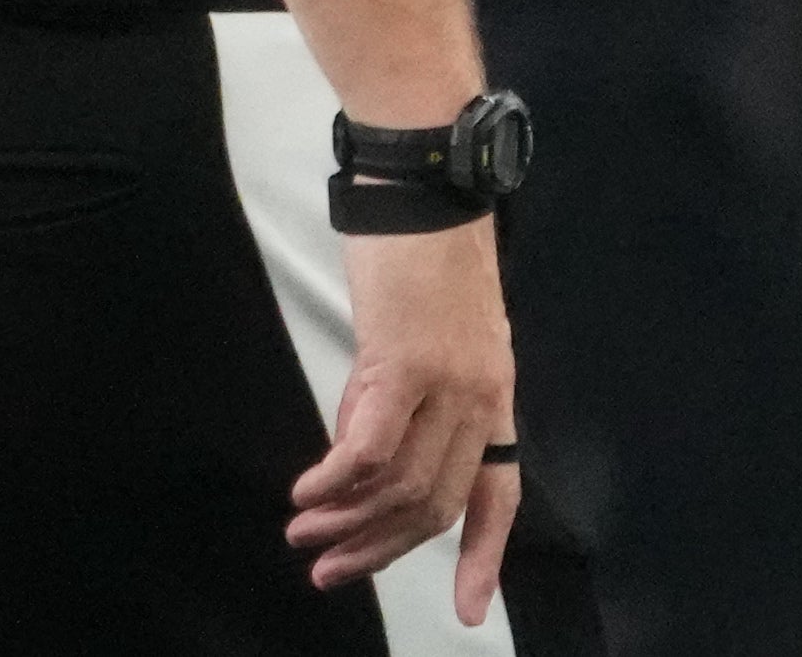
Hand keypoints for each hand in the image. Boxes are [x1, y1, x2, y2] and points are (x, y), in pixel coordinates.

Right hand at [292, 222, 517, 622]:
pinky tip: (306, 492)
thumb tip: (358, 459)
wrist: (424, 189)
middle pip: (437, 503)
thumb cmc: (422, 257)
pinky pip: (369, 447)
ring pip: (400, 483)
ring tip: (304, 533)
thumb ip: (406, 402)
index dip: (481, 557)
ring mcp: (448, 381)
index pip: (498, 491)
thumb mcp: (428, 340)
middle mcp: (480, 396)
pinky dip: (334, 479)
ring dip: (345, 519)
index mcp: (493, 394)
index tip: (466, 612)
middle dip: (380, 549)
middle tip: (330, 572)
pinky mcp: (406, 362)